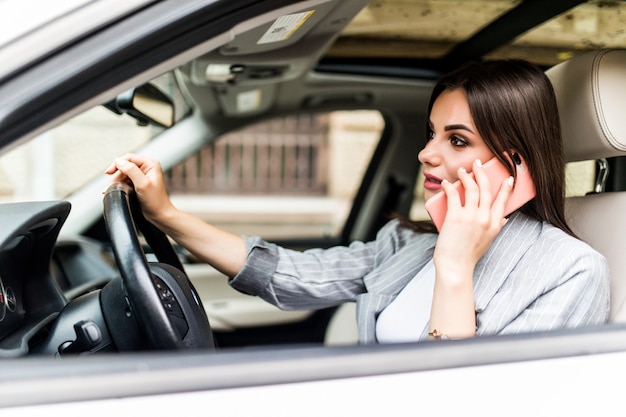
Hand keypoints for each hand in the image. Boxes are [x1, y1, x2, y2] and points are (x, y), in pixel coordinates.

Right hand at [104, 154, 174, 222]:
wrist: (159, 215)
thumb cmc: (156, 201)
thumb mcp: (142, 184)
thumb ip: (131, 170)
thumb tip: (119, 161)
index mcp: (150, 164)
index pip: (129, 158)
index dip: (117, 164)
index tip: (108, 172)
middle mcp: (147, 168)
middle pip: (125, 166)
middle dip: (116, 175)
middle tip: (111, 185)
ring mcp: (142, 176)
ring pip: (123, 174)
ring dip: (116, 181)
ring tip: (110, 190)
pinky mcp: (138, 184)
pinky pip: (125, 181)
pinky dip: (119, 185)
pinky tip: (112, 190)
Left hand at [433, 158, 513, 277]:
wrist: (455, 267)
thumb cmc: (468, 255)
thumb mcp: (487, 241)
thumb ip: (495, 227)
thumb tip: (503, 218)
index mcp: (494, 224)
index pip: (503, 201)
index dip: (506, 188)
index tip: (509, 177)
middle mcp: (484, 218)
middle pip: (486, 189)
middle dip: (482, 172)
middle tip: (478, 164)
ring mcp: (470, 216)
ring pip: (471, 188)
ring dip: (466, 176)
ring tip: (462, 171)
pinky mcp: (455, 216)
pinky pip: (453, 194)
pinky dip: (448, 186)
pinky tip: (445, 183)